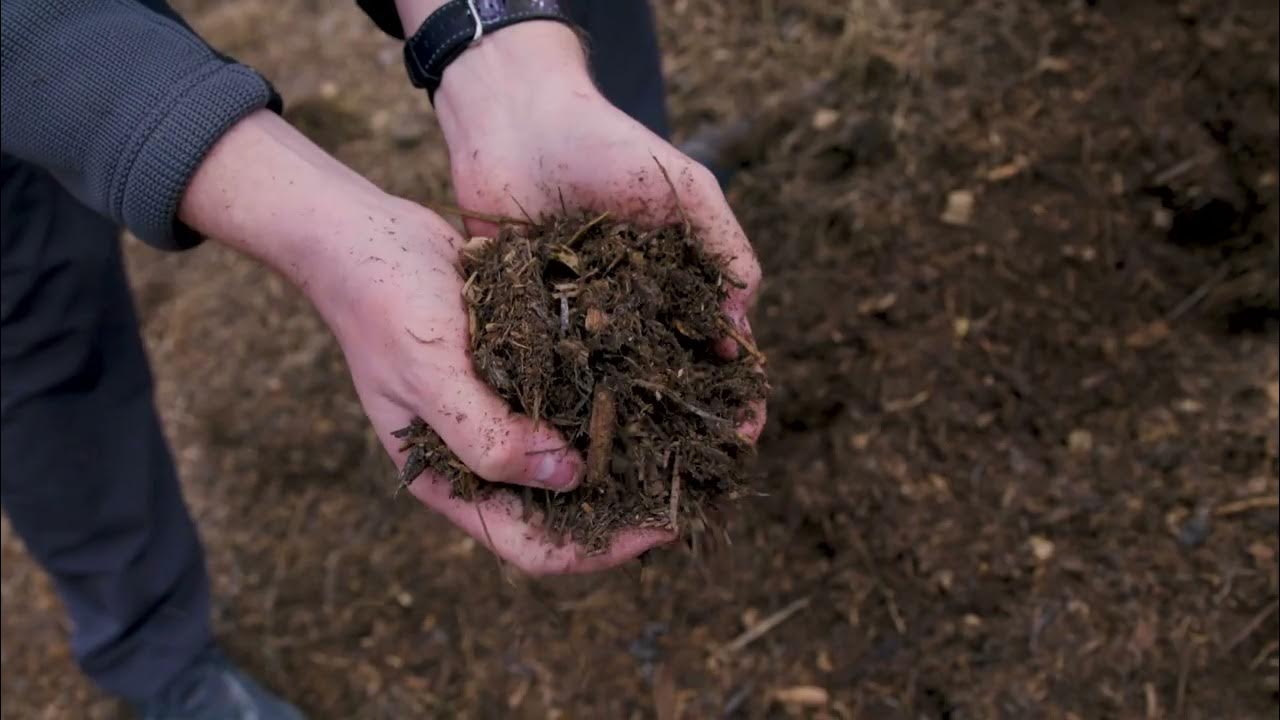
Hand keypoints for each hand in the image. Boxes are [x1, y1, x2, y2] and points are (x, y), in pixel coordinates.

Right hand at [180, 111, 668, 573]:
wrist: (365, 235)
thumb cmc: (384, 307)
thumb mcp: (430, 376)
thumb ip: (487, 436)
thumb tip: (568, 478)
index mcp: (450, 481)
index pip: (533, 547)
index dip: (600, 550)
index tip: (663, 528)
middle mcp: (483, 456)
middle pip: (566, 512)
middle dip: (628, 509)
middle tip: (695, 488)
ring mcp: (504, 414)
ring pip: (578, 459)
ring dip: (629, 458)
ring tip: (691, 444)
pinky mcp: (521, 373)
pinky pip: (575, 403)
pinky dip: (613, 406)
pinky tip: (661, 389)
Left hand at [434, 23, 766, 441]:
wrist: (517, 121)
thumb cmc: (608, 144)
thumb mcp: (683, 187)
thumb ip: (722, 244)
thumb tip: (744, 320)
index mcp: (677, 285)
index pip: (717, 352)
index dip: (736, 395)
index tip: (745, 432)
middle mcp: (633, 312)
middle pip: (668, 385)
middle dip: (684, 430)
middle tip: (691, 473)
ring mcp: (580, 321)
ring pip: (610, 390)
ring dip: (625, 432)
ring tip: (632, 477)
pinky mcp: (528, 321)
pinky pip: (548, 373)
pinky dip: (560, 406)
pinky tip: (567, 444)